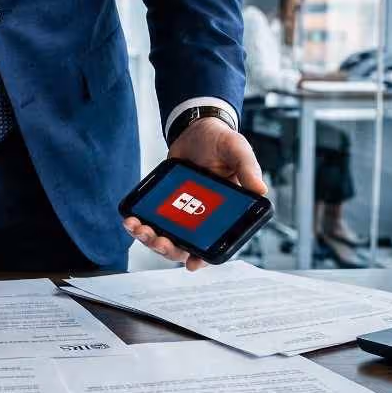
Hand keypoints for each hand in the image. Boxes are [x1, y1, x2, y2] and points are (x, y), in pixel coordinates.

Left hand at [123, 117, 266, 270]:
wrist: (196, 129)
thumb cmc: (221, 141)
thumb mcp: (238, 150)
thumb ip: (248, 168)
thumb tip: (260, 190)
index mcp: (227, 213)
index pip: (217, 242)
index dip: (205, 257)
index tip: (192, 263)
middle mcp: (204, 218)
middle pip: (186, 245)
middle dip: (170, 248)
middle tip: (159, 240)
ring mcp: (183, 213)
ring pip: (166, 237)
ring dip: (151, 239)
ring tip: (138, 228)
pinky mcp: (165, 205)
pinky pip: (152, 221)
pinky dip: (140, 225)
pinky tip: (131, 219)